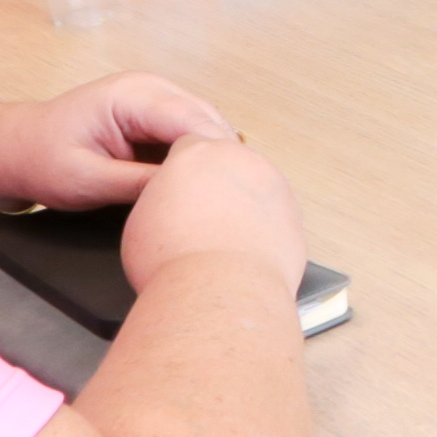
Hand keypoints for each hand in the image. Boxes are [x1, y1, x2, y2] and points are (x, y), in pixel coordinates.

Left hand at [0, 71, 242, 214]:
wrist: (15, 149)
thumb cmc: (41, 160)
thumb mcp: (88, 180)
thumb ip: (139, 184)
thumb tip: (187, 189)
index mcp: (130, 95)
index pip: (192, 119)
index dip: (215, 154)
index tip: (230, 191)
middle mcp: (149, 87)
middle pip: (207, 119)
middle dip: (220, 156)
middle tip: (233, 199)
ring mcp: (155, 98)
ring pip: (205, 126)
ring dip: (212, 157)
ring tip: (221, 194)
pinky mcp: (155, 115)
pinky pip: (189, 133)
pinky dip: (197, 157)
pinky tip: (201, 185)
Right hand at [116, 129, 307, 303]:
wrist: (218, 290)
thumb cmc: (174, 260)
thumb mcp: (143, 218)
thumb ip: (162, 196)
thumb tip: (169, 202)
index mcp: (197, 153)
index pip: (190, 145)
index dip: (183, 171)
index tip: (180, 191)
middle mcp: (239, 160)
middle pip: (227, 161)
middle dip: (215, 184)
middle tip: (200, 216)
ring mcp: (272, 184)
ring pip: (255, 185)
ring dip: (242, 203)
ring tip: (223, 236)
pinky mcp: (293, 212)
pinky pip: (274, 213)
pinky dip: (263, 227)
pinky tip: (245, 249)